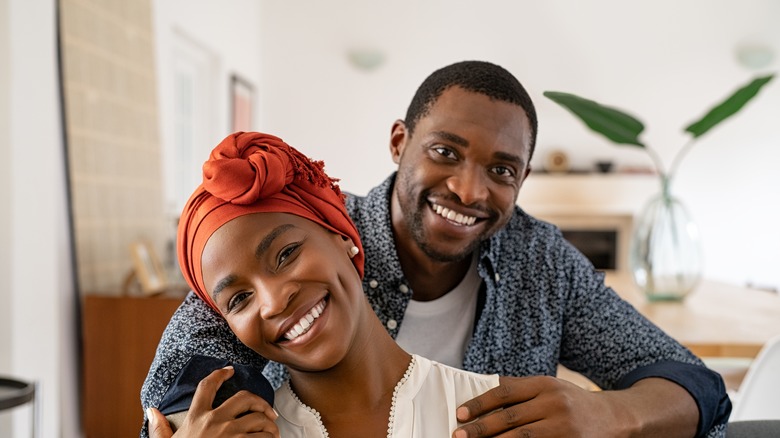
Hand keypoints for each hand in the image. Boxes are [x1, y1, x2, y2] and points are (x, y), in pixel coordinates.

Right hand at [147, 366, 279, 437]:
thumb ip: (159, 429)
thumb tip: (151, 411)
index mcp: (196, 418)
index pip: (206, 387)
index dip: (219, 375)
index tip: (230, 370)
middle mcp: (215, 422)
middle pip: (245, 398)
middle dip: (260, 401)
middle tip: (267, 410)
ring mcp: (231, 435)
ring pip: (260, 419)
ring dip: (269, 424)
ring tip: (271, 431)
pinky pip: (264, 437)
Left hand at [453, 376, 697, 437]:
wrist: (616, 418)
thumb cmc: (573, 403)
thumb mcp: (549, 388)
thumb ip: (519, 390)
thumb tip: (482, 395)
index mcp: (545, 384)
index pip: (505, 393)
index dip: (480, 403)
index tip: (461, 414)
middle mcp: (554, 403)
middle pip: (509, 418)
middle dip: (481, 429)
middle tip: (459, 436)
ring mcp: (563, 427)